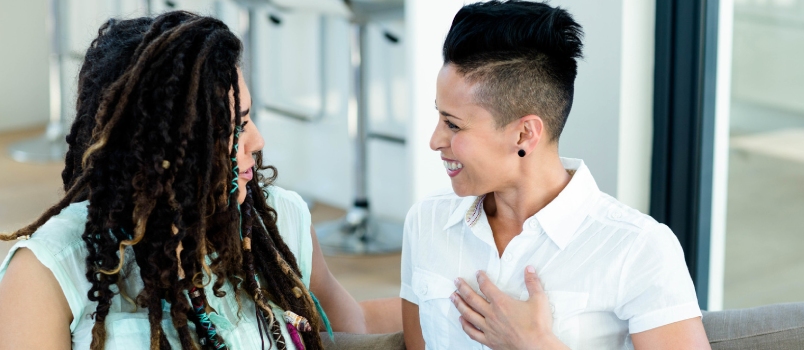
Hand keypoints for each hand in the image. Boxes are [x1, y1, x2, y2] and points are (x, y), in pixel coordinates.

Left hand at [451, 266, 567, 349]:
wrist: (537, 347)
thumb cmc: (538, 325)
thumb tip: (529, 269)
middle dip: (462, 288)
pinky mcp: (489, 340)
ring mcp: (489, 328)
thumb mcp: (539, 300)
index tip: (477, 274)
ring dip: (459, 304)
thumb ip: (533, 283)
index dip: (481, 278)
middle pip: (472, 298)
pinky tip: (461, 320)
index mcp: (501, 303)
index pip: (486, 286)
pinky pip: (472, 332)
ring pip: (468, 314)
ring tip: (453, 297)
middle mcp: (491, 314)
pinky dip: (465, 325)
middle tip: (456, 281)